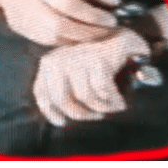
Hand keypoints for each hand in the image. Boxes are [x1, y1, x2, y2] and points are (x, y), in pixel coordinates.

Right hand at [0, 0, 120, 45]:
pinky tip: (83, 36)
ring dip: (82, 40)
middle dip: (90, 32)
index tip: (113, 19)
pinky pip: (52, 43)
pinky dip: (71, 42)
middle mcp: (31, 6)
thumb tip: (114, 2)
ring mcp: (26, 23)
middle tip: (110, 31)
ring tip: (99, 34)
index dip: (93, 15)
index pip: (69, 5)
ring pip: (58, 39)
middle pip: (62, 27)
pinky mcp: (26, 35)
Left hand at [33, 28, 149, 125]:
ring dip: (102, 107)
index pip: (41, 92)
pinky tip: (120, 101)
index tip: (62, 122)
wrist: (126, 45)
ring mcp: (80, 55)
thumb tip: (59, 120)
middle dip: (81, 113)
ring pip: (84, 96)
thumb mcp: (75, 79)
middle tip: (97, 115)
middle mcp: (61, 56)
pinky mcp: (99, 57)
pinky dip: (113, 100)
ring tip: (111, 105)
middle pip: (61, 99)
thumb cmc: (100, 67)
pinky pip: (102, 89)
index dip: (50, 111)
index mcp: (50, 62)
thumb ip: (61, 94)